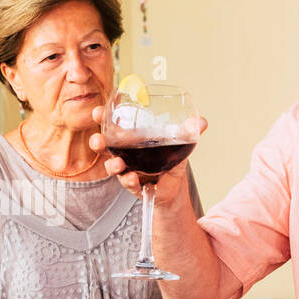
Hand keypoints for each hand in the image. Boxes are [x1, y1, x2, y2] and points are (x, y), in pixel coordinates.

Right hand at [89, 107, 206, 206]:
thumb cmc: (170, 160)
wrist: (173, 186)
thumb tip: (201, 122)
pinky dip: (129, 180)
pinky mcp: (133, 185)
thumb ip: (188, 132)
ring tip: (118, 164)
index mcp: (131, 138)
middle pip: (105, 145)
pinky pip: (127, 183)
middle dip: (98, 142)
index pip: (112, 125)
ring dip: (112, 165)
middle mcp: (125, 153)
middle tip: (99, 141)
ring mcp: (127, 169)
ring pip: (112, 166)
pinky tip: (134, 178)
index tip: (98, 112)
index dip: (102, 119)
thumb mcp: (179, 143)